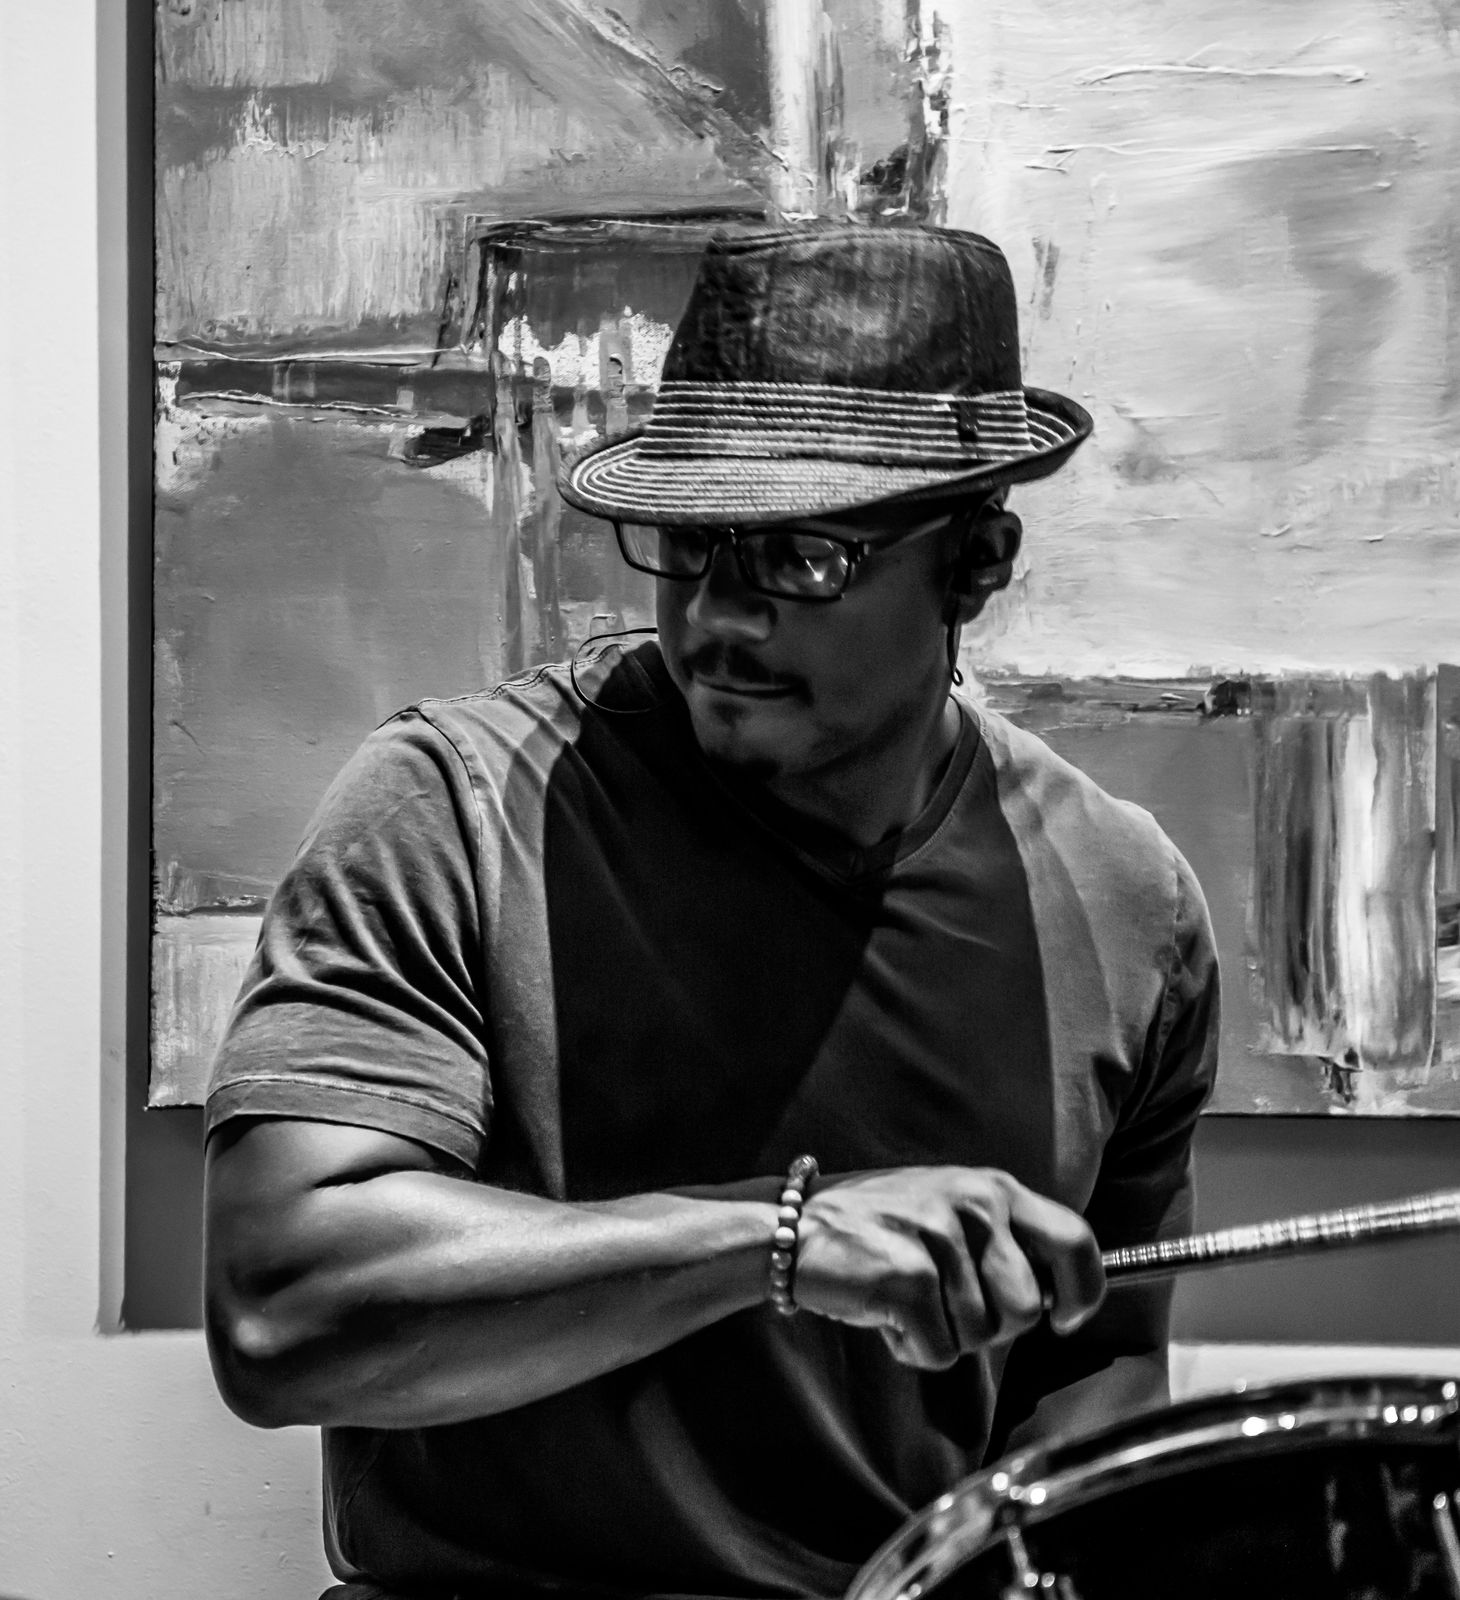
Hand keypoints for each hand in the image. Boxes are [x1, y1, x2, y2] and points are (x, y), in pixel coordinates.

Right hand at [791, 1168, 1102, 1368]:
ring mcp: (941, 1237)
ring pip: (981, 1336)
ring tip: (906, 1300)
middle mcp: (975, 1205)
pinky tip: (883, 1313)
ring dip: (944, 1336)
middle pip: (1027, 1308)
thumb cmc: (877, 1228)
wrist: (790, 1227)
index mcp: (993, 1188)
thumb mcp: (950, 1210)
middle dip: (991, 1326)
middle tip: (945, 1305)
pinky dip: (910, 1349)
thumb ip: (1003, 1240)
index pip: (1076, 1240)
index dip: (1082, 1292)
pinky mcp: (908, 1276)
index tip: (1065, 1319)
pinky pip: (938, 1352)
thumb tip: (1060, 1297)